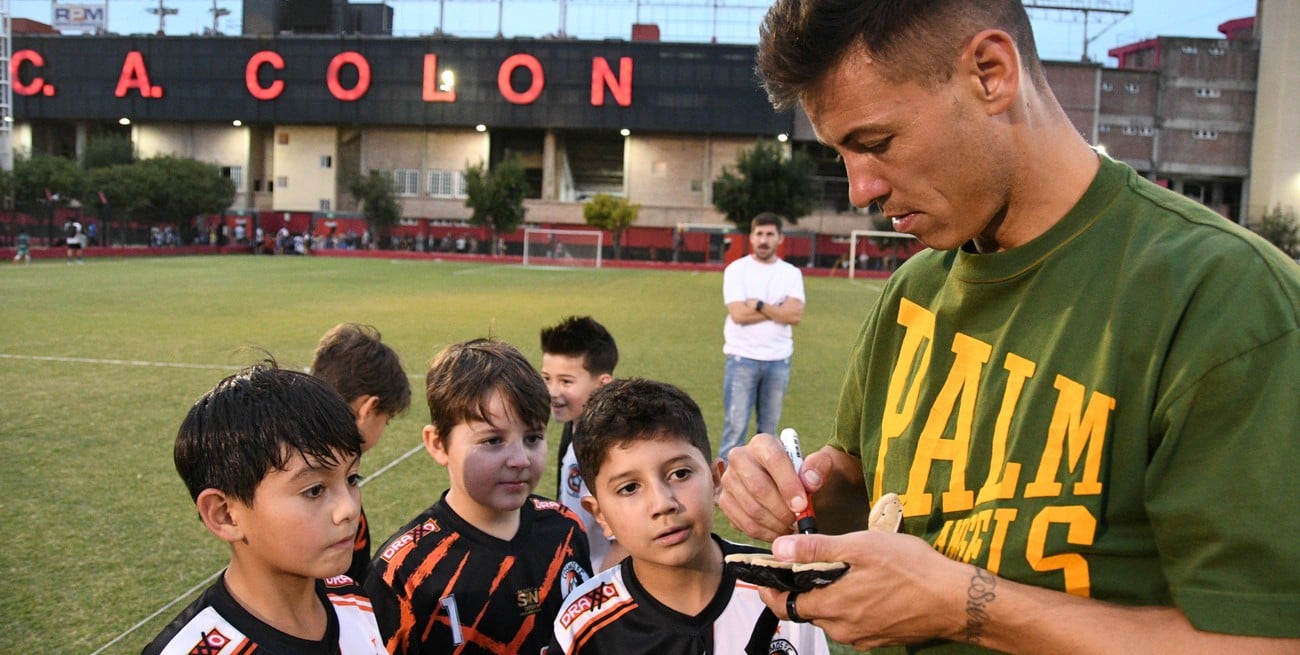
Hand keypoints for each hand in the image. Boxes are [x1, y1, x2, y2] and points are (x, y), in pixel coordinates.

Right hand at [719, 433, 828, 541]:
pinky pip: (744, 524)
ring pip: (752, 509)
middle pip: (758, 487)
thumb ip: (819, 467)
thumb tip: (810, 480)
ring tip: (792, 527)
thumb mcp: (818, 466)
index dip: (788, 485)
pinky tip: (779, 531)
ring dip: (776, 524)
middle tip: (798, 521)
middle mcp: (739, 458)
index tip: (802, 506)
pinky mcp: (725, 502)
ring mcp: (729, 481)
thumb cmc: (803, 475)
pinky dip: (765, 533)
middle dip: (782, 510)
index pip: (773, 460)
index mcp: (763, 444)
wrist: (788, 487)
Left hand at [759, 530, 967, 649]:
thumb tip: (779, 548)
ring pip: (829, 617)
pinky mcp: (879, 638)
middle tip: (804, 564)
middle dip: (799, 590)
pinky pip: (851, 623)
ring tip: (838, 570)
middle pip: (806, 611)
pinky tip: (863, 586)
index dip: (770, 590)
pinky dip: (847, 606)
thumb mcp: (862, 547)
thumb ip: (817, 549)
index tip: (764, 576)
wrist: (955, 600)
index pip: (784, 605)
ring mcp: (862, 637)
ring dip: (826, 596)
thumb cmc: (912, 568)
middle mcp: (843, 628)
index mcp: (833, 606)